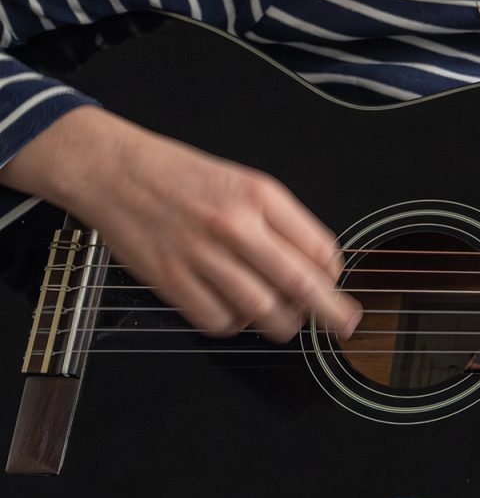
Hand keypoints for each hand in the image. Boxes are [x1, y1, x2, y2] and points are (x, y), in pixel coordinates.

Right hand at [5, 107, 360, 342]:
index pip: (318, 247)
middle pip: (299, 283)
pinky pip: (217, 321)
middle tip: (344, 325)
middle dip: (330, 311)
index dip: (334, 274)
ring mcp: (202, 255)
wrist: (118, 172)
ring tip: (285, 323)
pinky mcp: (172, 281)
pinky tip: (236, 315)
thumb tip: (315, 261)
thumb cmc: (183, 176)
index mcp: (261, 196)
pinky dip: (234, 326)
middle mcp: (236, 225)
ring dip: (281, 324)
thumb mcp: (247, 181)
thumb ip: (282, 219)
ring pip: (261, 309)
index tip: (336, 285)